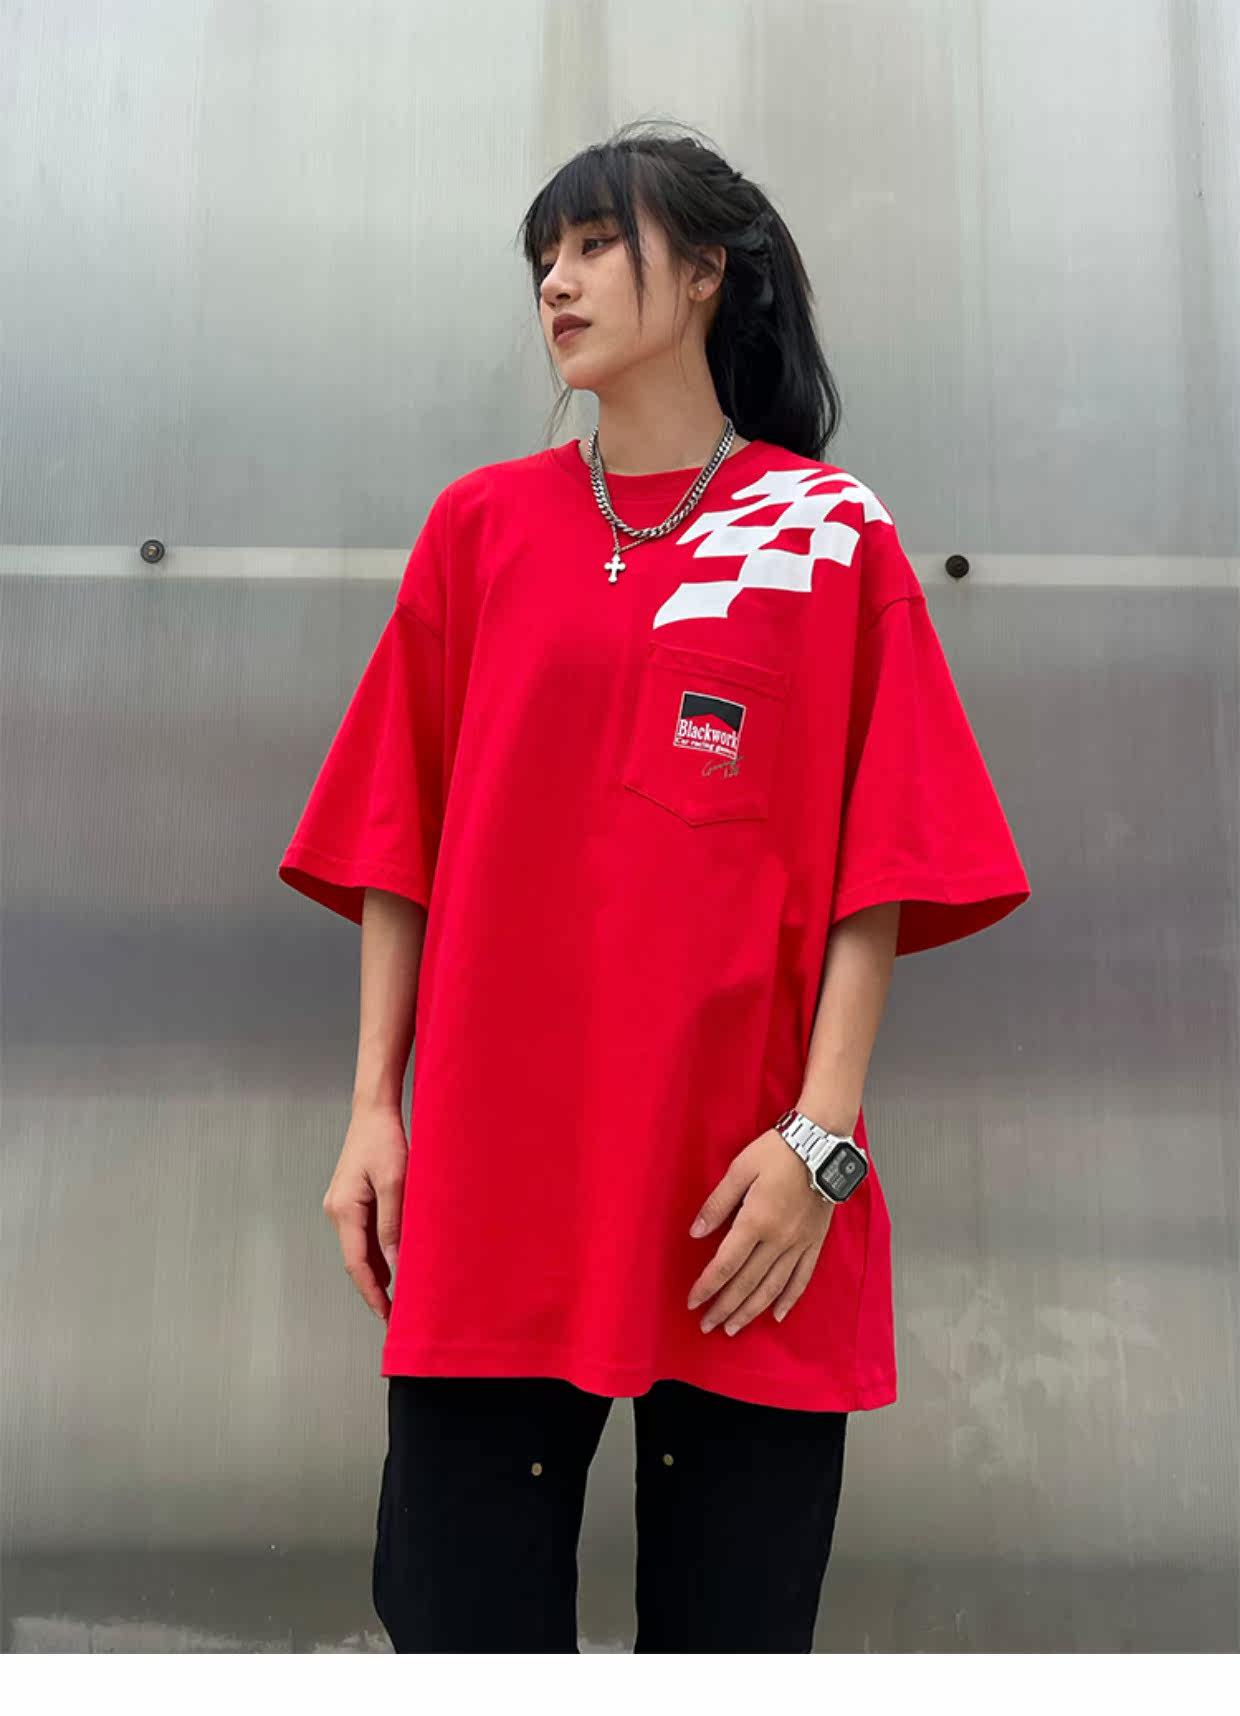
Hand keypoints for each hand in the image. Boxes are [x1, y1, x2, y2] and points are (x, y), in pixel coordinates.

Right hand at [321, 1103, 408, 1321]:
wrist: (373, 1110)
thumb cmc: (384, 1140)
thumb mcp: (396, 1183)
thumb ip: (394, 1225)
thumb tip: (397, 1265)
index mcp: (343, 1210)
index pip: (357, 1264)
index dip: (372, 1293)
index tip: (387, 1316)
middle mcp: (336, 1211)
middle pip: (356, 1260)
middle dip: (375, 1288)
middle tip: (397, 1313)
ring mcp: (341, 1205)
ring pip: (360, 1248)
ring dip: (378, 1271)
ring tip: (400, 1295)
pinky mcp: (350, 1199)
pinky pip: (363, 1233)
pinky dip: (378, 1252)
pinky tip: (394, 1264)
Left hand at [685, 1128, 833, 1334]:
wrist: (821, 1144)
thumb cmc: (777, 1151)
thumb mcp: (739, 1169)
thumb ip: (717, 1204)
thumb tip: (696, 1233)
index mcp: (755, 1220)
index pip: (725, 1264)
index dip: (707, 1286)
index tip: (692, 1303)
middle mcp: (778, 1239)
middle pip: (747, 1283)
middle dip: (724, 1307)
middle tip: (707, 1326)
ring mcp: (799, 1243)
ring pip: (772, 1287)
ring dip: (751, 1311)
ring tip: (734, 1328)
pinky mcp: (814, 1242)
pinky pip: (802, 1278)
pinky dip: (789, 1299)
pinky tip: (777, 1315)